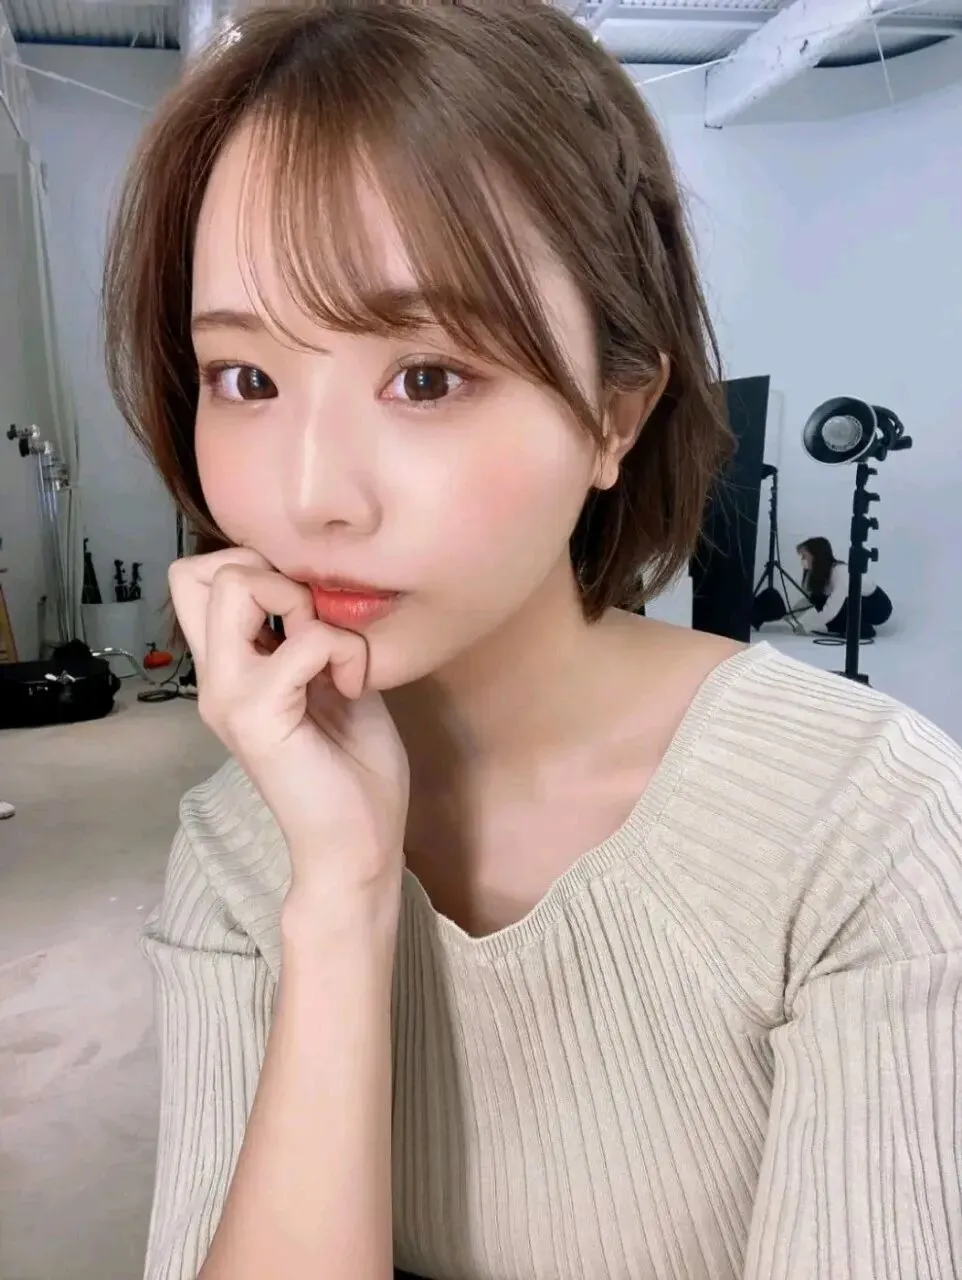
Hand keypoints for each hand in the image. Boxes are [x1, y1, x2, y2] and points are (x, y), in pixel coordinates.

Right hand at [169, 548, 409, 900]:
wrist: (358, 844)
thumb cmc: (352, 769)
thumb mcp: (331, 681)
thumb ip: (311, 636)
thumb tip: (318, 590)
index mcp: (230, 670)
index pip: (196, 579)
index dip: (253, 568)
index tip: (306, 611)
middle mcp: (216, 679)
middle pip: (194, 571)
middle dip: (267, 571)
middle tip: (311, 622)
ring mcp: (229, 696)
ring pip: (233, 586)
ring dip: (300, 602)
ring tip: (331, 653)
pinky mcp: (258, 716)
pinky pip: (304, 641)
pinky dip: (344, 651)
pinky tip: (351, 689)